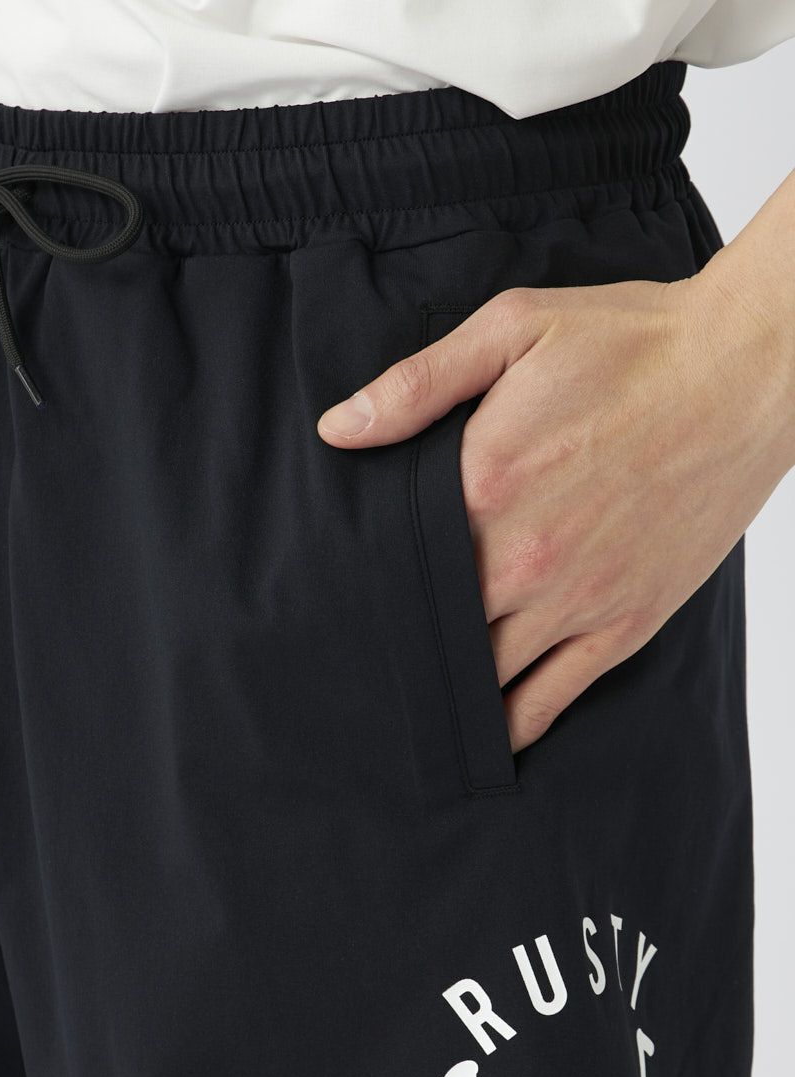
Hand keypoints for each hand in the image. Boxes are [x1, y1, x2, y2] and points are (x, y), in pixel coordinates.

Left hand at [317, 269, 794, 751]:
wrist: (747, 371)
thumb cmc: (632, 344)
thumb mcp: (512, 330)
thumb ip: (416, 385)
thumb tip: (337, 428)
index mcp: (484, 486)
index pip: (398, 563)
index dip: (368, 585)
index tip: (344, 600)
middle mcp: (524, 557)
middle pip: (435, 626)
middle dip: (402, 641)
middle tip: (369, 656)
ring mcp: (578, 598)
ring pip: (486, 673)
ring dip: (449, 687)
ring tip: (414, 700)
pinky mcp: (626, 621)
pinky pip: (553, 696)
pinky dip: (514, 723)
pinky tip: (486, 736)